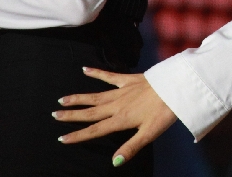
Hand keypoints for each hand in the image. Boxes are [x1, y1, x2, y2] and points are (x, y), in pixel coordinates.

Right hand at [55, 68, 175, 165]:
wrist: (177, 87)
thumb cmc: (165, 112)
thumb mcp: (150, 133)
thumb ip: (131, 147)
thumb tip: (114, 162)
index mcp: (121, 119)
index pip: (95, 130)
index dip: (77, 135)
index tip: (61, 138)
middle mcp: (117, 105)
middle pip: (90, 112)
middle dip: (71, 115)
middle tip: (54, 114)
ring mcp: (122, 91)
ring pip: (95, 95)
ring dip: (79, 98)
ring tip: (63, 99)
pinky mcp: (130, 79)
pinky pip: (110, 76)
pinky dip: (97, 72)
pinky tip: (84, 69)